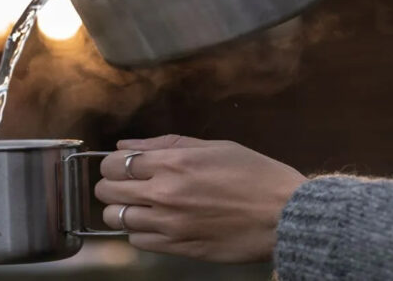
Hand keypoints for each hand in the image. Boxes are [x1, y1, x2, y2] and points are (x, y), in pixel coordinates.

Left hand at [95, 135, 305, 261]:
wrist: (285, 215)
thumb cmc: (256, 175)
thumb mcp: (214, 146)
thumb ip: (166, 144)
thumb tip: (126, 145)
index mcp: (173, 163)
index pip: (113, 164)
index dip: (112, 164)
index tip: (122, 166)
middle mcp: (165, 194)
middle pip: (107, 192)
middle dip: (111, 186)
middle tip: (128, 185)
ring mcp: (170, 224)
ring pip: (116, 220)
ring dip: (124, 211)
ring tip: (142, 206)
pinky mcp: (179, 248)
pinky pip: (138, 241)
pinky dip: (140, 232)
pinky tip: (157, 223)